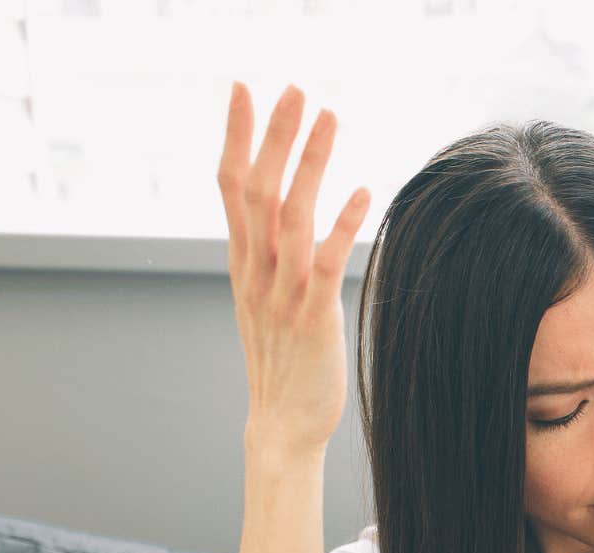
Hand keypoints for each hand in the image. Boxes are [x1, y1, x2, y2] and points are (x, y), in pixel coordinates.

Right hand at [218, 82, 372, 460]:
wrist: (282, 425)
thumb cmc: (283, 360)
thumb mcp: (267, 297)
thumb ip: (270, 254)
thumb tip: (280, 214)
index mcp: (244, 262)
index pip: (231, 185)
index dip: (238, 136)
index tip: (243, 88)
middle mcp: (256, 271)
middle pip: (257, 189)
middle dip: (275, 135)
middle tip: (292, 86)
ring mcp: (281, 293)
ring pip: (290, 215)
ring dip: (310, 164)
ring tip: (329, 117)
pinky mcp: (313, 317)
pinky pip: (325, 263)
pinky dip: (342, 225)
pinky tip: (362, 191)